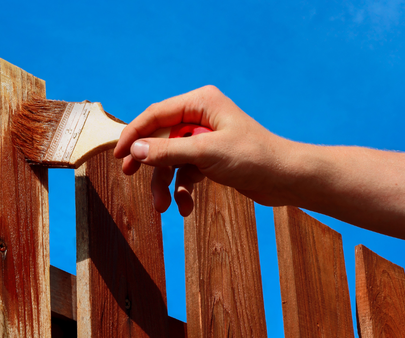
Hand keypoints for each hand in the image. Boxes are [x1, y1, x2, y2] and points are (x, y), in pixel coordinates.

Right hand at [114, 85, 292, 215]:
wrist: (287, 179)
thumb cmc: (254, 157)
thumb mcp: (205, 153)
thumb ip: (168, 150)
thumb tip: (135, 148)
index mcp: (200, 103)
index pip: (156, 115)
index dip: (134, 133)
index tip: (118, 155)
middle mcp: (200, 117)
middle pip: (160, 137)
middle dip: (149, 162)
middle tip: (130, 174)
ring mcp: (205, 138)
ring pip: (172, 159)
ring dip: (165, 183)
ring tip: (162, 207)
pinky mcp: (211, 158)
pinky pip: (186, 172)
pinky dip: (183, 190)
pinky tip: (185, 208)